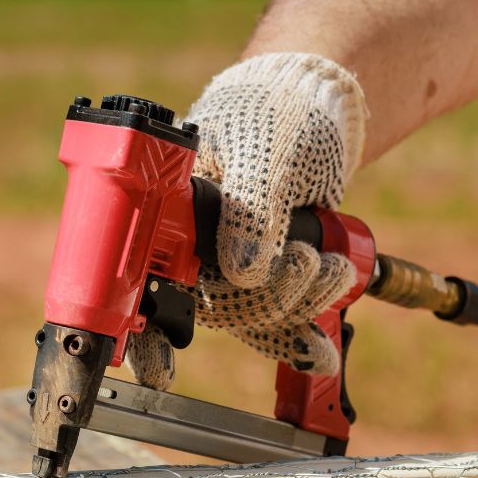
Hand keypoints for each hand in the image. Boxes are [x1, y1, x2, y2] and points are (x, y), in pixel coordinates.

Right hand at [126, 53, 365, 389]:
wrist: (315, 107)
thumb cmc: (275, 112)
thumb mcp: (263, 149)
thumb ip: (250, 208)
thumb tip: (241, 271)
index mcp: (168, 212)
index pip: (145, 280)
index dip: (144, 334)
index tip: (158, 371)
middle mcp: (190, 245)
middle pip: (211, 307)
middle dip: (267, 300)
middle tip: (307, 261)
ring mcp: (228, 264)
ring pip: (251, 316)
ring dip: (298, 303)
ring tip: (333, 266)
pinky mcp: (264, 275)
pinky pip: (276, 319)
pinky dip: (301, 331)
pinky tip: (321, 349)